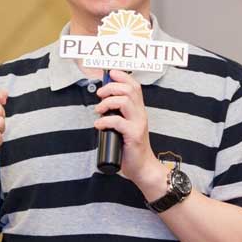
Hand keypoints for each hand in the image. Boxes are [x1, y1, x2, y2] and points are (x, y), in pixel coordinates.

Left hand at [93, 70, 166, 194]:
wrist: (142, 168)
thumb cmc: (130, 147)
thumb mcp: (124, 126)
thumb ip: (117, 115)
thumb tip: (101, 105)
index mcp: (138, 110)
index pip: (134, 86)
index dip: (122, 76)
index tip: (110, 73)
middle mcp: (140, 114)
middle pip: (129, 90)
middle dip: (111, 88)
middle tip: (100, 95)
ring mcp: (138, 124)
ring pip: (125, 101)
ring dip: (108, 102)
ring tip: (98, 110)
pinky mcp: (133, 135)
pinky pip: (118, 122)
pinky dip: (105, 121)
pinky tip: (99, 125)